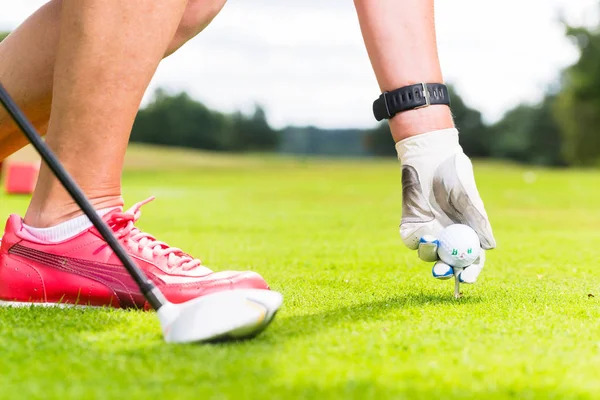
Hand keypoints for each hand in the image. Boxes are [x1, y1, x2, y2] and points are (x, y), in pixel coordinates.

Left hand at [395, 128, 495, 282]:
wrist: (431, 158)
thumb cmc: (455, 176)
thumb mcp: (469, 199)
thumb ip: (479, 223)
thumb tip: (490, 248)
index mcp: (467, 233)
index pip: (470, 260)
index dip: (469, 272)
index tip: (466, 278)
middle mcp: (448, 236)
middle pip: (447, 263)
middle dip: (445, 272)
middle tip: (443, 273)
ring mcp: (429, 231)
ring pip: (428, 254)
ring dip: (430, 254)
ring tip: (432, 241)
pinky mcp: (411, 225)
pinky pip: (411, 240)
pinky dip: (416, 241)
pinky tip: (424, 233)